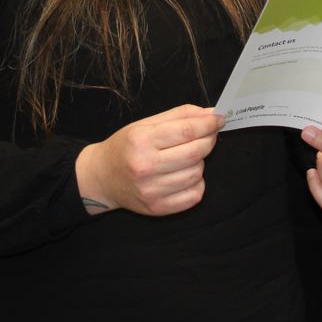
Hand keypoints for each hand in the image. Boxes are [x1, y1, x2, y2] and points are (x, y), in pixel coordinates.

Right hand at [74, 104, 223, 215]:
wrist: (102, 177)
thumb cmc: (126, 147)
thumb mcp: (147, 124)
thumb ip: (180, 116)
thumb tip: (211, 114)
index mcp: (141, 140)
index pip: (186, 131)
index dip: (208, 123)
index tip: (219, 119)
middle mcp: (145, 167)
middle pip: (195, 152)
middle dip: (209, 140)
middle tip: (208, 134)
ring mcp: (151, 191)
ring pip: (197, 173)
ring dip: (199, 162)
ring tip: (187, 156)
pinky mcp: (157, 208)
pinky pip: (194, 195)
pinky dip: (197, 183)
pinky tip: (184, 174)